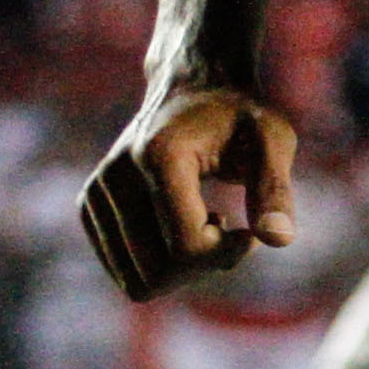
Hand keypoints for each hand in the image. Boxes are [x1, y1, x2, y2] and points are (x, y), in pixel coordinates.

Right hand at [80, 80, 300, 301]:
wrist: (193, 87)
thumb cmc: (240, 116)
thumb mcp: (273, 142)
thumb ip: (275, 190)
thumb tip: (279, 240)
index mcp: (159, 156)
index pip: (187, 248)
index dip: (227, 252)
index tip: (247, 230)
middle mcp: (116, 175)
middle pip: (158, 273)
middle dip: (204, 264)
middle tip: (228, 226)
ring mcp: (96, 192)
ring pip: (139, 282)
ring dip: (182, 267)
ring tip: (202, 222)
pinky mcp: (89, 206)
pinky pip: (126, 274)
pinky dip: (159, 263)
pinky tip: (178, 224)